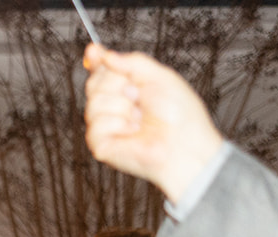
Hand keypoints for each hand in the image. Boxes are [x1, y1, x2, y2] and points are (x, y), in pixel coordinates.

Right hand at [84, 45, 224, 203]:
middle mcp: (112, 106)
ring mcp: (104, 125)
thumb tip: (105, 56)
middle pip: (94, 83)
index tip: (94, 51)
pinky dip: (119, 125)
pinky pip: (97, 125)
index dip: (96, 60)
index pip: (102, 71)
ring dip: (123, 107)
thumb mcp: (160, 76)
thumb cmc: (179, 115)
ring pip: (94, 103)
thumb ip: (133, 62)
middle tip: (139, 96)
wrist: (184, 143)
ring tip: (140, 119)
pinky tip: (133, 132)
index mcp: (126, 87)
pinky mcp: (100, 144)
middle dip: (118, 84)